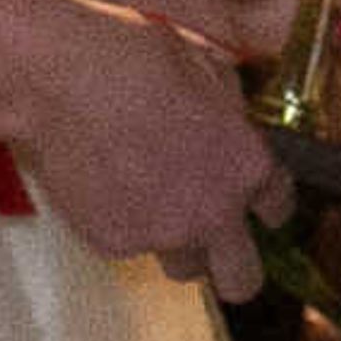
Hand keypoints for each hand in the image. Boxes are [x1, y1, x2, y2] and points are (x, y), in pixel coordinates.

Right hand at [28, 6, 291, 298]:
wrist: (60, 80)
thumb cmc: (131, 60)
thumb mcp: (206, 68)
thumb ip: (230, 112)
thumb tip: (231, 122)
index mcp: (246, 165)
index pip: (280, 209)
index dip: (266, 203)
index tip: (252, 200)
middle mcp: (215, 211)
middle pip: (244, 279)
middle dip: (234, 266)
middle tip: (216, 247)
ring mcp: (163, 234)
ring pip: (184, 269)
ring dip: (177, 246)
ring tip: (150, 203)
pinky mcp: (115, 243)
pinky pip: (131, 248)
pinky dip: (123, 226)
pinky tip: (107, 184)